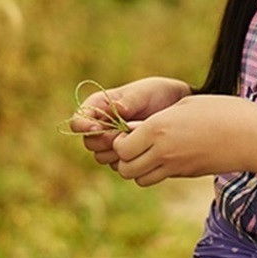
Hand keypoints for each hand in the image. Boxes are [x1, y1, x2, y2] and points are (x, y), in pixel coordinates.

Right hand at [69, 76, 191, 171]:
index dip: (83, 125)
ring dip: (115, 152)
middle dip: (103, 141)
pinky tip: (142, 150)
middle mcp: (101, 126)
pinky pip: (117, 165)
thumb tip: (118, 109)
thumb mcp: (145, 92)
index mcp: (99, 106)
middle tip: (121, 136)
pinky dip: (127, 160)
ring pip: (101, 157)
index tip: (98, 128)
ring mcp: (112, 142)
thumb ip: (130, 100)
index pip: (79, 119)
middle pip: (89, 142)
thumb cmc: (158, 94)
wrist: (177, 109)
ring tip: (135, 141)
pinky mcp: (124, 155)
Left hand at [110, 94, 256, 186]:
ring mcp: (175, 166)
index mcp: (158, 128)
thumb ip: (158, 118)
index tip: (129, 132)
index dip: (120, 142)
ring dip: (139, 168)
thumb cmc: (221, 111)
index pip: (121, 148)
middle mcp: (163, 150)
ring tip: (150, 152)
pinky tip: (169, 156)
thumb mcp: (185, 104)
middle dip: (125, 159)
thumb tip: (138, 130)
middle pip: (125, 169)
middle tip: (136, 145)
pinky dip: (157, 171)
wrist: (251, 135)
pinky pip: (160, 177)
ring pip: (140, 179)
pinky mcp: (187, 174)